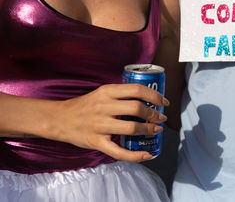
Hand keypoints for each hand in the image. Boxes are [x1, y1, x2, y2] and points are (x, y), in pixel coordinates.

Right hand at [48, 84, 168, 161]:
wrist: (59, 119)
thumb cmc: (85, 106)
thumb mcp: (101, 93)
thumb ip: (121, 95)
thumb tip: (149, 100)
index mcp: (106, 91)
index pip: (136, 90)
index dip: (154, 96)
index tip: (164, 102)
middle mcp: (103, 106)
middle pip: (137, 108)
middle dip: (154, 114)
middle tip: (161, 118)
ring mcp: (99, 125)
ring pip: (131, 128)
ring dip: (148, 130)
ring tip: (155, 130)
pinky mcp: (96, 142)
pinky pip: (119, 151)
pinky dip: (136, 155)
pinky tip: (147, 154)